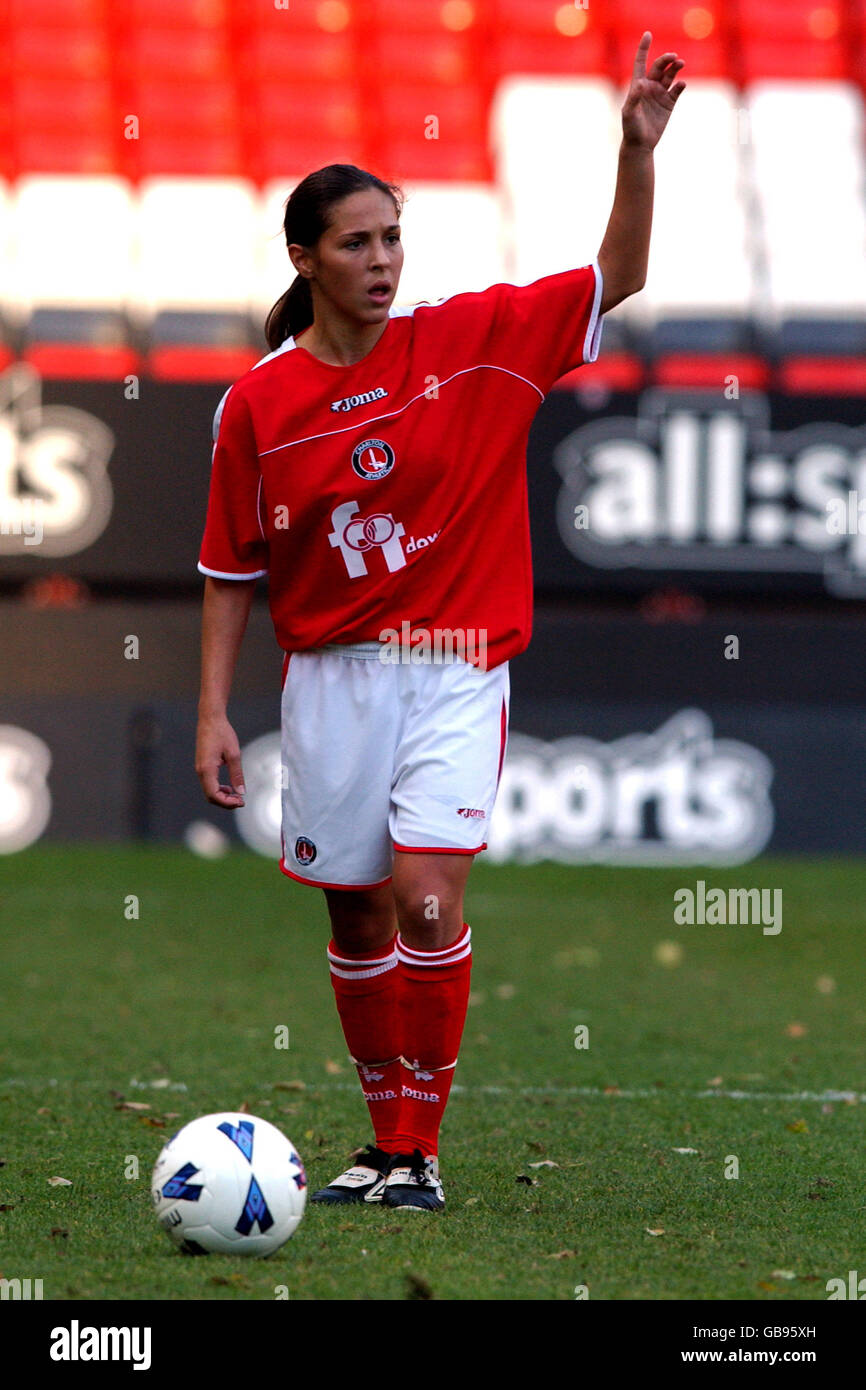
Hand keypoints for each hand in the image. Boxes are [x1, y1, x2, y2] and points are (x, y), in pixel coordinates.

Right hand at [195, 712, 245, 808]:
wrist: (210, 719)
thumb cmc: (222, 733)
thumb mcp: (234, 754)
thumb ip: (237, 774)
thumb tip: (241, 791)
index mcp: (207, 769)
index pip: (214, 795)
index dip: (227, 802)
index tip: (241, 801)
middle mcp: (201, 771)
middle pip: (210, 796)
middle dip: (225, 802)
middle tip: (240, 801)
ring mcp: (200, 769)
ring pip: (209, 791)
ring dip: (222, 796)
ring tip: (236, 795)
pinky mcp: (202, 766)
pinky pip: (209, 783)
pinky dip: (218, 789)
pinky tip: (229, 786)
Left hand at [621, 31, 685, 150]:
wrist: (640, 144)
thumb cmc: (631, 128)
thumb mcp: (629, 113)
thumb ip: (634, 98)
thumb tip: (640, 83)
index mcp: (638, 85)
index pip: (641, 62)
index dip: (644, 48)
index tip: (648, 34)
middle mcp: (650, 86)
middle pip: (659, 67)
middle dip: (666, 60)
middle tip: (674, 57)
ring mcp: (660, 94)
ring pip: (670, 75)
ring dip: (675, 68)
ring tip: (681, 63)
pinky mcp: (669, 103)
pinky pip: (676, 90)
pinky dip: (680, 85)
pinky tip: (681, 84)